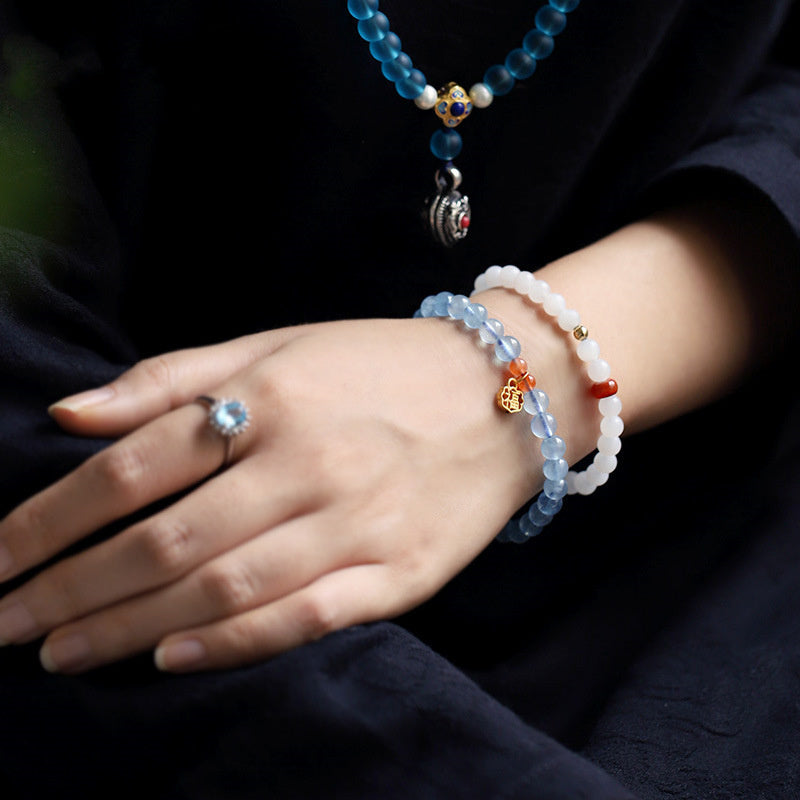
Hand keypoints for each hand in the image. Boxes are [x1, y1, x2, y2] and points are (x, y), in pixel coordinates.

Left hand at [0, 316, 544, 672]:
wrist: (506, 394)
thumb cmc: (382, 365)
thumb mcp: (282, 345)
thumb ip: (175, 379)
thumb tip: (70, 414)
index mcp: (275, 398)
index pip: (134, 467)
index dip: (51, 519)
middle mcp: (311, 464)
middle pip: (166, 540)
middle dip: (71, 589)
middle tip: (5, 624)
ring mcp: (359, 525)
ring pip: (224, 589)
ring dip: (131, 627)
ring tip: (61, 653)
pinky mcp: (400, 574)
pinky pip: (305, 616)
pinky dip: (234, 644)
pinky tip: (171, 659)